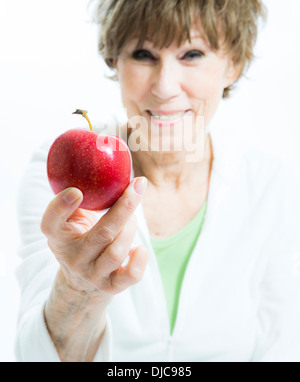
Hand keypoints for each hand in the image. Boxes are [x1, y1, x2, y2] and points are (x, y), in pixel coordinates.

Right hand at [41, 177, 148, 303]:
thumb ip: (78, 195)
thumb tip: (103, 146)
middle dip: (124, 207)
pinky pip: (131, 276)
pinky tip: (140, 248)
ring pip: (118, 250)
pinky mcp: (110, 287)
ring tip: (131, 218)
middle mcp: (73, 257)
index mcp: (58, 237)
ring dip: (131, 228)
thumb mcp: (69, 219)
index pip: (51, 223)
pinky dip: (140, 259)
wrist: (79, 283)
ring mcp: (92, 274)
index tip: (76, 190)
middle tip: (138, 185)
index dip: (60, 207)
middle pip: (102, 233)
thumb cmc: (78, 237)